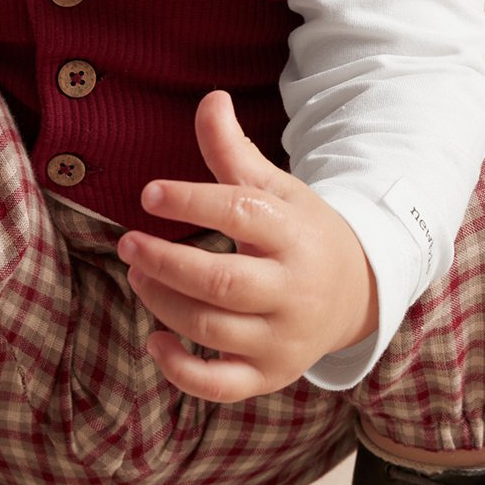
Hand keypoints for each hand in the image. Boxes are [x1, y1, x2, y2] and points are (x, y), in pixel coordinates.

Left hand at [115, 91, 379, 401]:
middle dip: (166, 263)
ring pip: (212, 330)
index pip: (241, 214)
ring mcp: (282, 338)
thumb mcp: (276, 189)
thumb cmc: (299, 233)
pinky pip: (221, 386)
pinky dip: (181, 371)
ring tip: (138, 274)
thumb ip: (235, 152)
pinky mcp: (269, 375)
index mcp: (294, 234)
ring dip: (164, 304)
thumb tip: (210, 98)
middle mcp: (292, 290)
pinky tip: (153, 341)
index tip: (149, 193)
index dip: (192, 201)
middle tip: (128, 243)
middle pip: (221, 282)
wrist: (356, 294)